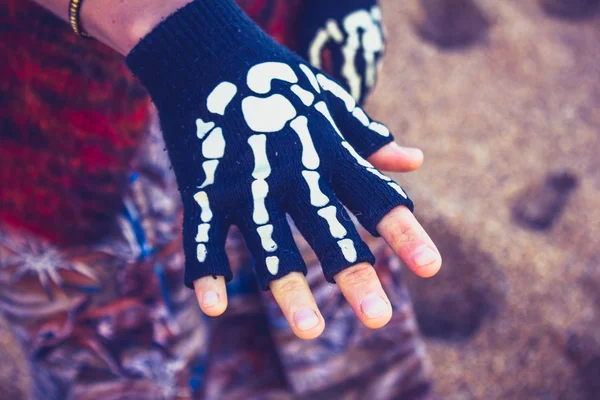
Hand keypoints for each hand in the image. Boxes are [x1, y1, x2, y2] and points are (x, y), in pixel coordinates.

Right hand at [126, 0, 440, 338]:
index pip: (374, 196)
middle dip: (354, 274)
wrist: (205, 50)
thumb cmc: (274, 82)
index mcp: (327, 152)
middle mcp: (291, 170)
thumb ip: (367, 137)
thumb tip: (415, 161)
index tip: (432, 268)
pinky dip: (205, 270)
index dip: (404, 232)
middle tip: (379, 319)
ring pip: (269, 242)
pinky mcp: (201, 187)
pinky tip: (214, 307)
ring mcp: (244, 180)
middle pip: (328, 228)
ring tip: (309, 331)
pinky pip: (202, 236)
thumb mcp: (328, 103)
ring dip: (288, 287)